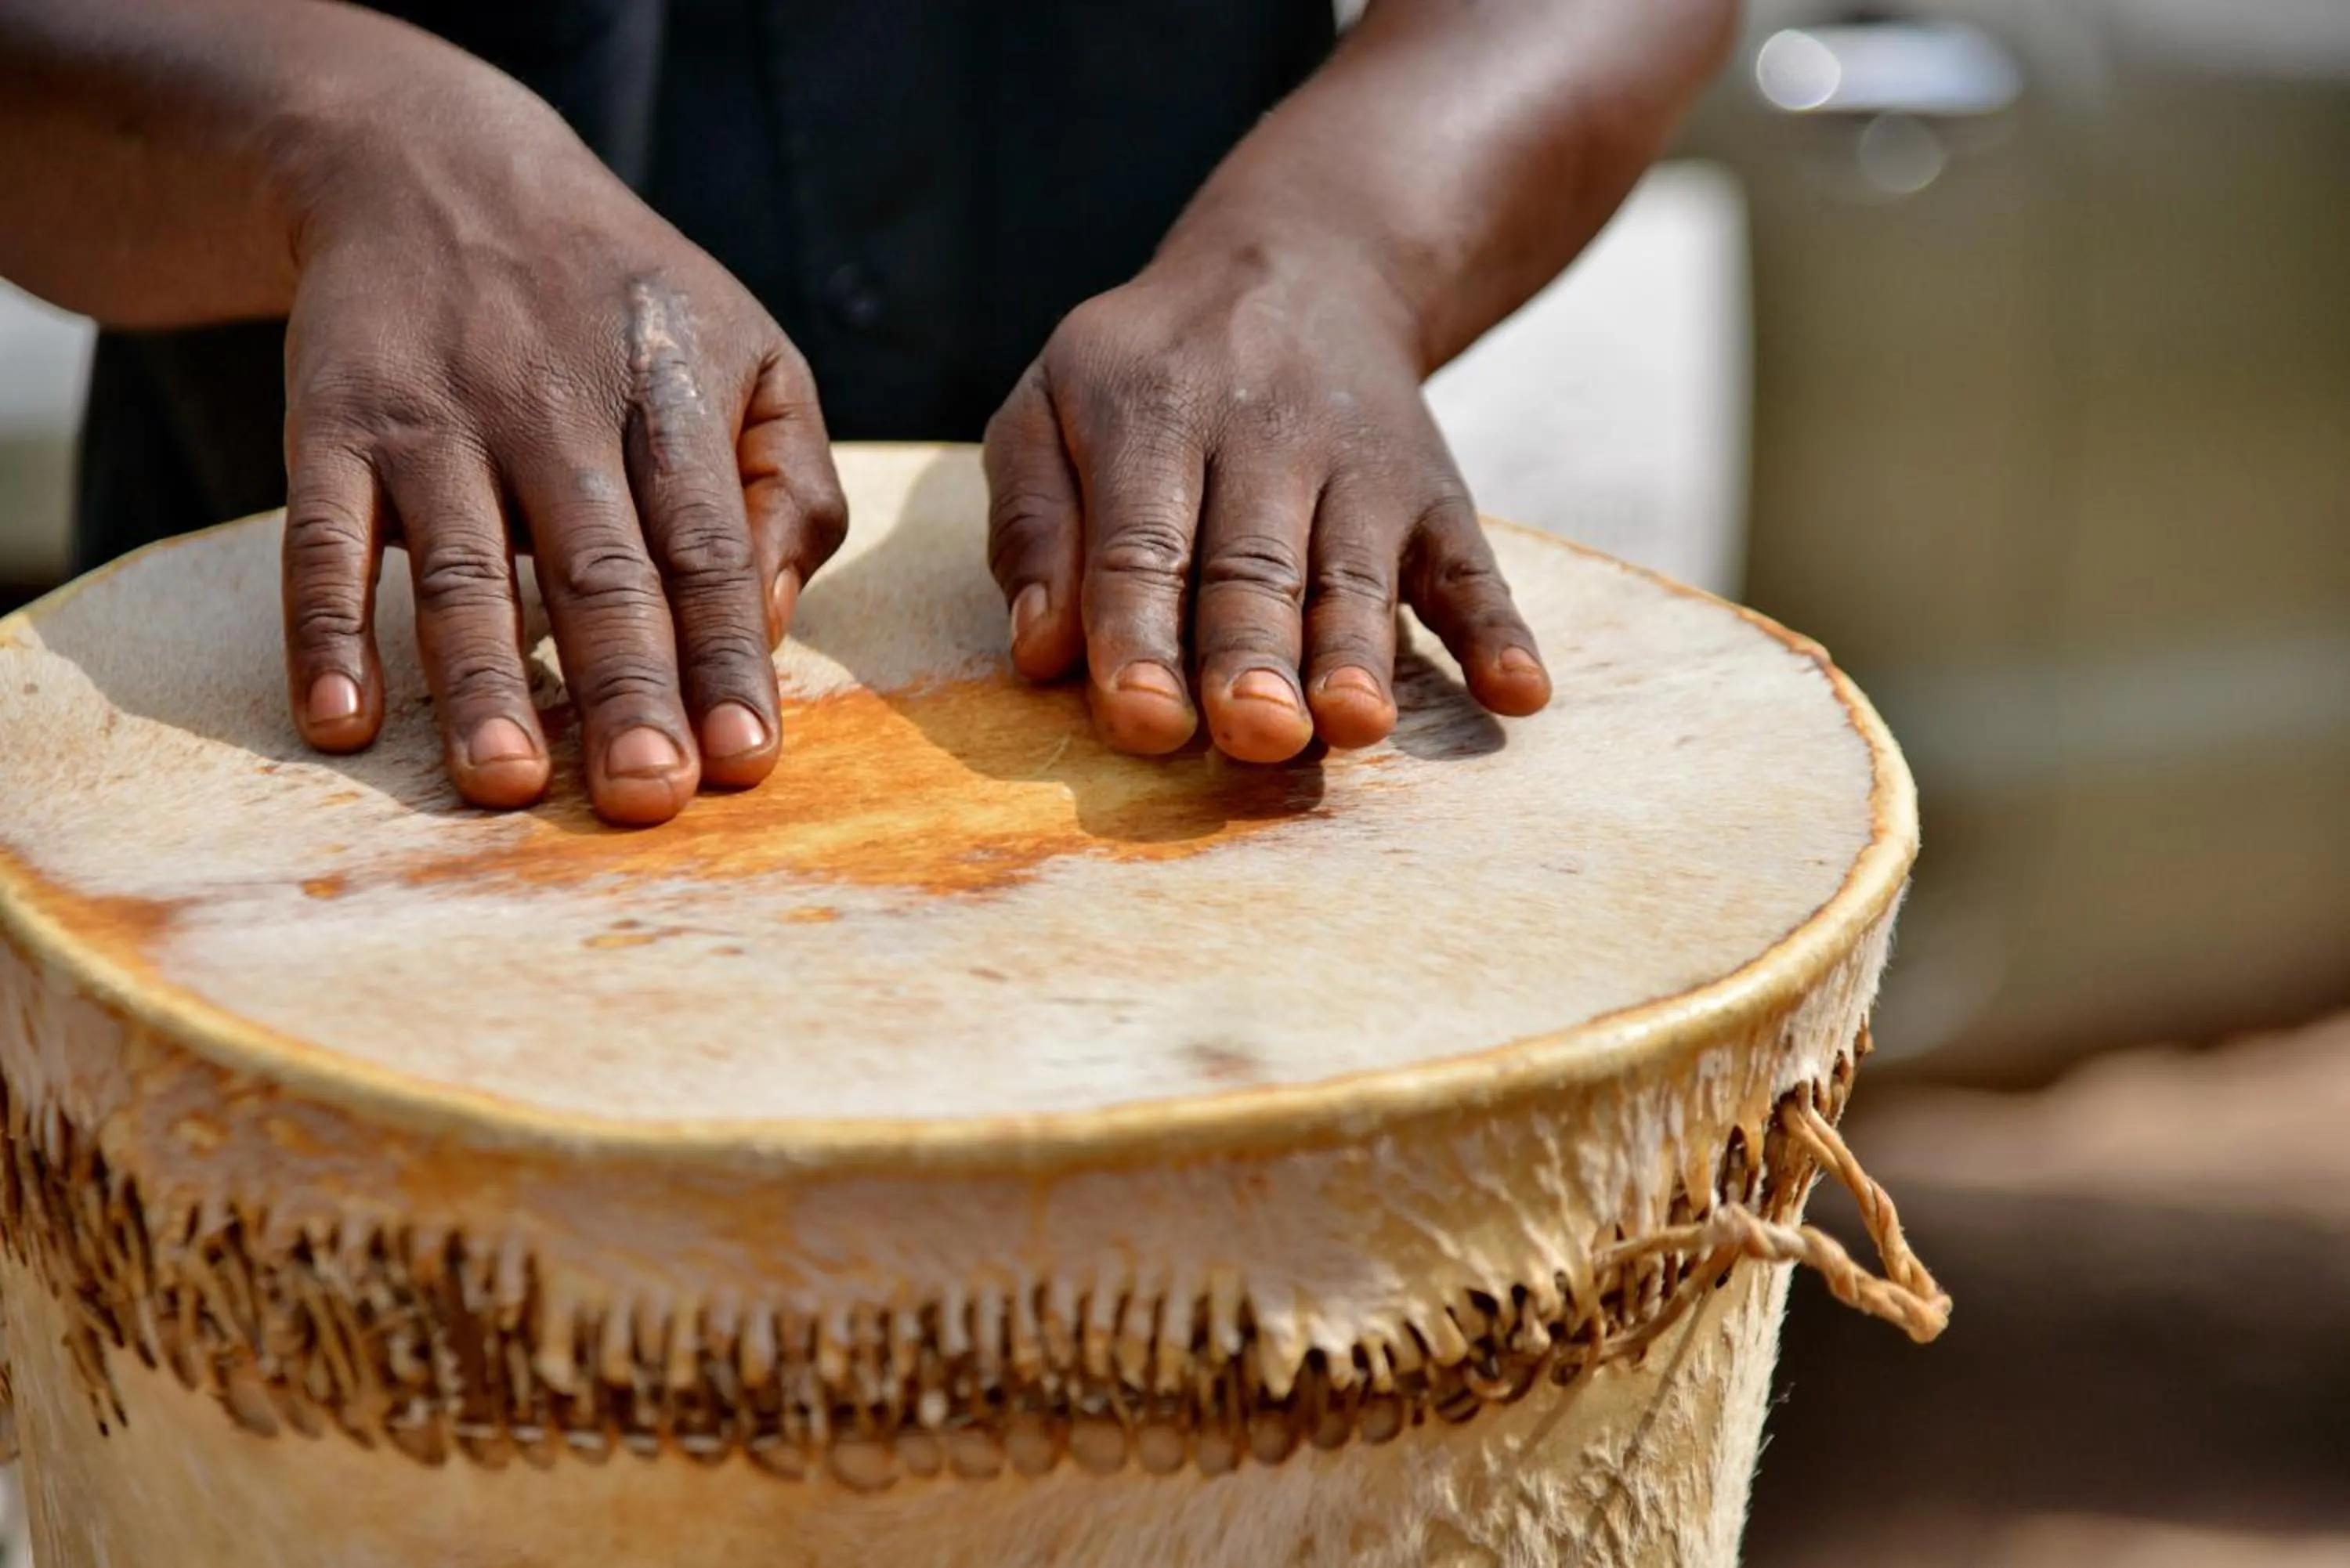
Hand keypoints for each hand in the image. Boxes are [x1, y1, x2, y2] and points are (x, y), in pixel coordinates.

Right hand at [281, 86, 843, 825]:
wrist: (436, 165)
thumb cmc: (625, 303)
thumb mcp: (750, 356)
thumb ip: (788, 489)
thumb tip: (769, 620)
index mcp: (668, 397)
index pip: (709, 549)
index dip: (727, 656)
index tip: (744, 758)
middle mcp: (554, 408)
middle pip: (597, 570)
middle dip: (624, 691)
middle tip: (644, 797)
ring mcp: (436, 419)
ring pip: (463, 568)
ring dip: (480, 682)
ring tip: (504, 784)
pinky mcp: (332, 423)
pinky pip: (323, 538)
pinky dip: (325, 630)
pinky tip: (340, 721)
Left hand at [984, 238, 1549, 764]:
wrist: (1303, 264)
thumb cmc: (1146, 374)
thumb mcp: (1052, 404)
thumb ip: (1032, 520)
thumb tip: (1038, 651)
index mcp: (1151, 411)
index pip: (1140, 542)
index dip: (1140, 633)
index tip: (1145, 718)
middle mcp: (1264, 434)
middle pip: (1253, 566)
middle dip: (1252, 651)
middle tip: (1253, 730)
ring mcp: (1362, 465)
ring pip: (1357, 573)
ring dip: (1359, 651)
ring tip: (1355, 723)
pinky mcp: (1435, 493)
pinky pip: (1472, 566)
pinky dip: (1499, 631)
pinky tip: (1519, 693)